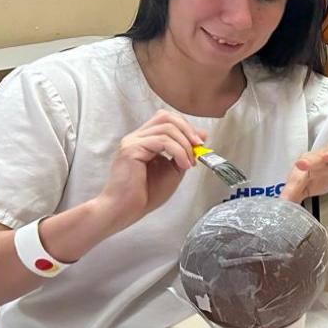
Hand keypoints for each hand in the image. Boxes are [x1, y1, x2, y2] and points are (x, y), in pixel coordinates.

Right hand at [93, 110, 205, 231]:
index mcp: (145, 140)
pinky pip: (162, 141)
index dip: (186, 127)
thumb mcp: (173, 170)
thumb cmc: (145, 194)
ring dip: (185, 144)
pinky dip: (178, 151)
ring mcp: (132, 141)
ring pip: (167, 128)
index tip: (199, 143)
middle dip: (187, 130)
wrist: (126, 209)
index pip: (167, 120)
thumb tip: (201, 136)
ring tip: (189, 163)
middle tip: (198, 147)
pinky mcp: (131, 149)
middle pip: (166, 117)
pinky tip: (182, 164)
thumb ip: (185, 152)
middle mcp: (136, 137)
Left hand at [280, 142, 327, 202]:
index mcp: (309, 165)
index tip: (286, 198)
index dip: (292, 187)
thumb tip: (283, 207)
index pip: (299, 176)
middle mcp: (323, 157)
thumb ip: (297, 194)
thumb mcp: (312, 185)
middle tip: (301, 165)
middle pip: (314, 157)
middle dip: (308, 161)